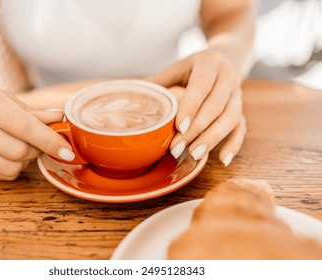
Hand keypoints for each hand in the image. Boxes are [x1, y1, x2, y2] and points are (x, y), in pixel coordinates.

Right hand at [0, 82, 74, 179]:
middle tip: (40, 142)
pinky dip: (13, 167)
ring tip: (22, 146)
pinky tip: (7, 153)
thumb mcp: (0, 96)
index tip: (66, 149)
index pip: (22, 125)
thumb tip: (59, 120)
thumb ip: (31, 111)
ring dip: (26, 161)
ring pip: (11, 167)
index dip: (49, 140)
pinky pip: (1, 175)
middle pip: (19, 150)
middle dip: (38, 149)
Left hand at [147, 49, 245, 165]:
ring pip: (231, 118)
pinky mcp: (241, 109)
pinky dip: (234, 144)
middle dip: (197, 129)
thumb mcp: (175, 69)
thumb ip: (156, 82)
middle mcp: (228, 76)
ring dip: (213, 138)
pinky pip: (242, 127)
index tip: (179, 127)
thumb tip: (125, 92)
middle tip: (177, 148)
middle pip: (216, 105)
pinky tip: (222, 160)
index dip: (191, 106)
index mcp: (208, 63)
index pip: (201, 86)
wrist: (224, 59)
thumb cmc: (192, 69)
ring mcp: (237, 94)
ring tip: (194, 155)